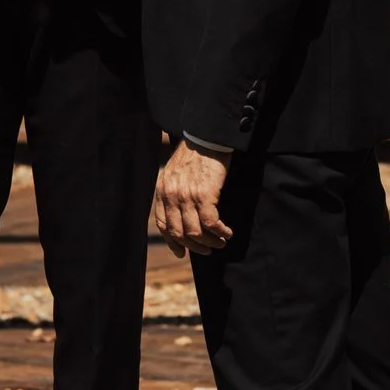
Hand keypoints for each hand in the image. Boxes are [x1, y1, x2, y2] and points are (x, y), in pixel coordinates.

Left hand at [153, 142, 232, 256]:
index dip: (173, 242)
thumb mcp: (175, 173)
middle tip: (208, 249)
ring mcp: (187, 196)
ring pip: (196, 232)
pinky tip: (227, 232)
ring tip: (221, 242)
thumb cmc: (194, 155)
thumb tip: (179, 214)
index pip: (163, 225)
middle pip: (180, 233)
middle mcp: (171, 195)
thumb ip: (173, 192)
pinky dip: (220, 232)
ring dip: (211, 242)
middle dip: (195, 246)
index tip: (182, 252)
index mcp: (162, 191)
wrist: (206, 137)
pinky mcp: (205, 195)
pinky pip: (211, 223)